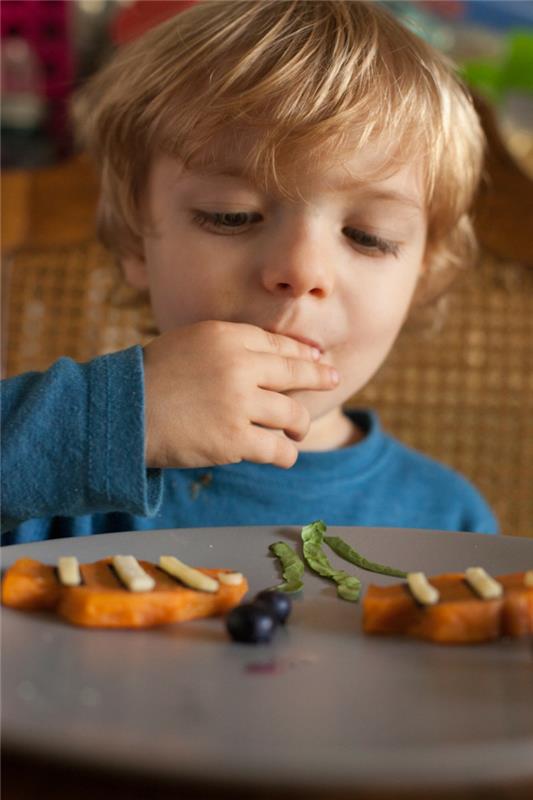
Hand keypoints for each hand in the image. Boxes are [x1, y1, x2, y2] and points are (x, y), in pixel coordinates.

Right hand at [143, 320, 338, 468]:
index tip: (317, 358)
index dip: (302, 353)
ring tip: (297, 431)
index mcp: (225, 336)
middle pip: (295, 371)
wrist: (123, 412)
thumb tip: (265, 359)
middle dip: (319, 376)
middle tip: (332, 378)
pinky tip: (284, 455)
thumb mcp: (188, 343)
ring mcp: (239, 402)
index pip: (277, 343)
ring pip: (292, 414)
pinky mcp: (234, 439)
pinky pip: (276, 448)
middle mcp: (239, 365)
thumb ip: (226, 347)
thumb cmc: (151, 378)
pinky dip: (284, 454)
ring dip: (299, 424)